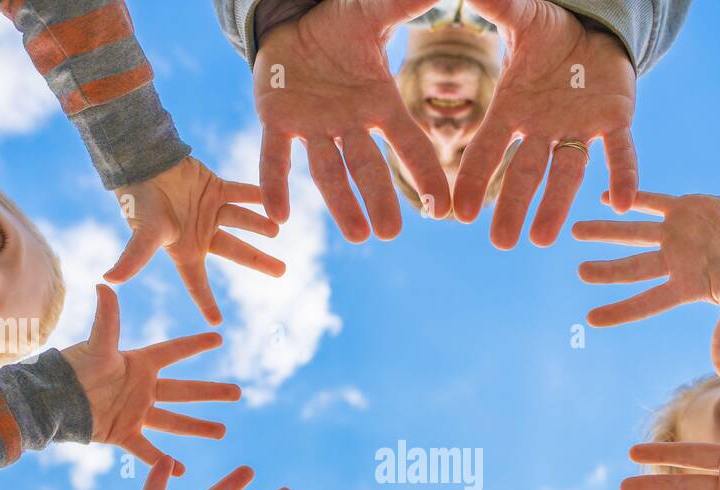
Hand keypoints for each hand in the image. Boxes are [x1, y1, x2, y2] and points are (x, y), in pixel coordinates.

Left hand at [62, 284, 239, 474]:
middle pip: (185, 390)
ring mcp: (135, 412)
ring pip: (174, 421)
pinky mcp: (124, 433)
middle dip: (211, 392)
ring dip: (198, 427)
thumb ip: (107, 319)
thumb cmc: (72, 369)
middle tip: (238, 392)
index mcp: (139, 364)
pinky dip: (162, 461)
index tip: (219, 336)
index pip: (175, 352)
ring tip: (222, 430)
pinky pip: (148, 450)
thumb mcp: (96, 345)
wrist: (50, 401)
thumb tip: (106, 284)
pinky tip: (182, 471)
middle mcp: (142, 388)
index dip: (196, 344)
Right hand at [104, 157, 284, 325]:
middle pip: (236, 251)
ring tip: (276, 230)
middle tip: (282, 271)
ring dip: (259, 225)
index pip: (198, 284)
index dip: (206, 303)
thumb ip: (134, 257)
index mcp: (185, 250)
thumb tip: (109, 281)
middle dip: (258, 261)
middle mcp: (201, 233)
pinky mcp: (215, 188)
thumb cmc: (140, 201)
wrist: (141, 162)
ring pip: (242, 221)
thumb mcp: (143, 233)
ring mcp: (210, 211)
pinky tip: (274, 201)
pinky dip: (257, 195)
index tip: (218, 323)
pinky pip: (241, 193)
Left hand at [253, 0, 450, 241]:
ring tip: (358, 236)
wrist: (293, 23)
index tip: (443, 207)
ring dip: (341, 204)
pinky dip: (275, 184)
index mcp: (377, 105)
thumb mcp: (373, 13)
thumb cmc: (340, 26)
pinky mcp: (276, 120)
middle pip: (367, 167)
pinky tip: (278, 215)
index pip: (407, 143)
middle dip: (379, 200)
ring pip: (328, 171)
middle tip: (390, 233)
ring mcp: (312, 126)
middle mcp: (348, 124)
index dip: (425, 172)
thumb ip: (405, 5)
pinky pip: (275, 157)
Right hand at [452, 0, 636, 248]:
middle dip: (513, 206)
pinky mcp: (615, 121)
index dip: (476, 178)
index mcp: (514, 110)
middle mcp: (544, 129)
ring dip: (556, 205)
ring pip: (567, 173)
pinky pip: (620, 152)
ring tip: (543, 240)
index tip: (459, 213)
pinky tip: (622, 203)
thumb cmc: (550, 34)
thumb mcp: (522, 18)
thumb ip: (497, 8)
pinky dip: (623, 175)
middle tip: (501, 242)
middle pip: (526, 173)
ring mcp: (579, 129)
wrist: (593, 32)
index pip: (489, 149)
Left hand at [573, 192, 719, 375]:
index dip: (620, 310)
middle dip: (607, 270)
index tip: (591, 319)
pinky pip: (653, 201)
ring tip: (575, 230)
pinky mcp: (684, 208)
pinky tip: (604, 197)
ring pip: (633, 233)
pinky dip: (631, 198)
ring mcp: (675, 234)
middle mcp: (673, 261)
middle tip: (580, 272)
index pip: (646, 302)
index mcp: (684, 286)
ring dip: (606, 232)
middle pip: (633, 268)